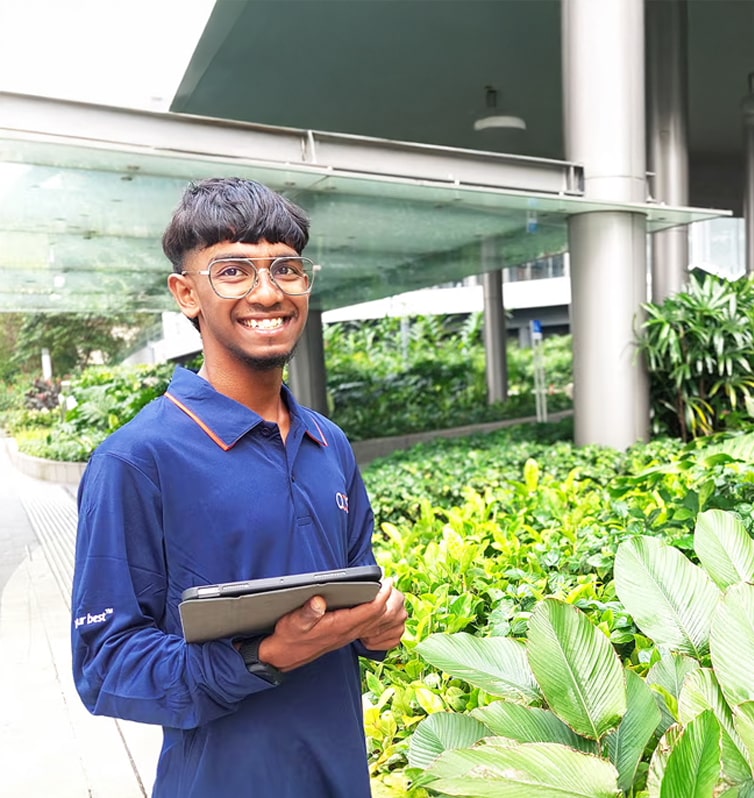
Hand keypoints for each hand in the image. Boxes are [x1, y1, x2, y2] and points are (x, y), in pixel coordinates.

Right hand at [258, 579, 406, 671]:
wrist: (285, 656)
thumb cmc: (289, 636)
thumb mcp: (293, 622)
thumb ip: (307, 612)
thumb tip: (318, 601)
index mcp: (339, 626)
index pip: (370, 611)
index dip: (381, 596)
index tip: (387, 581)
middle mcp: (348, 631)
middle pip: (379, 616)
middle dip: (389, 599)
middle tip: (392, 581)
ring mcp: (348, 634)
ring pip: (376, 622)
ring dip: (385, 607)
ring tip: (389, 590)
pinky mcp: (345, 634)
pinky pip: (369, 625)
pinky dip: (377, 614)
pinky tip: (378, 604)